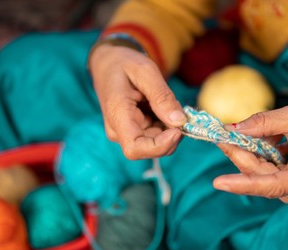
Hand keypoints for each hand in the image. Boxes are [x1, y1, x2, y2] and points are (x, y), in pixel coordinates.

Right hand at [90, 44, 186, 158]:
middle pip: (151, 148)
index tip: (178, 130)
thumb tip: (179, 121)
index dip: (160, 146)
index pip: (135, 149)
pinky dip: (167, 125)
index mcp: (117, 115)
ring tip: (167, 103)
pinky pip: (156, 136)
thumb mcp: (145, 71)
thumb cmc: (123, 64)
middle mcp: (119, 131)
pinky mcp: (135, 131)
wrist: (108, 64)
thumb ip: (162, 96)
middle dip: (171, 133)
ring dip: (170, 128)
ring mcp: (126, 133)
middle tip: (180, 109)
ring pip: (157, 143)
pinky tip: (163, 107)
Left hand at [213, 104, 287, 206]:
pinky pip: (259, 172)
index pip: (272, 186)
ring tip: (261, 133)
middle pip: (258, 176)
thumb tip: (233, 129)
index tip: (218, 182)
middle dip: (239, 154)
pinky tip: (266, 141)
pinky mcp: (283, 188)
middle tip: (223, 135)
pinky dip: (256, 154)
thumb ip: (264, 122)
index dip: (243, 184)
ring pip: (256, 174)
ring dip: (249, 152)